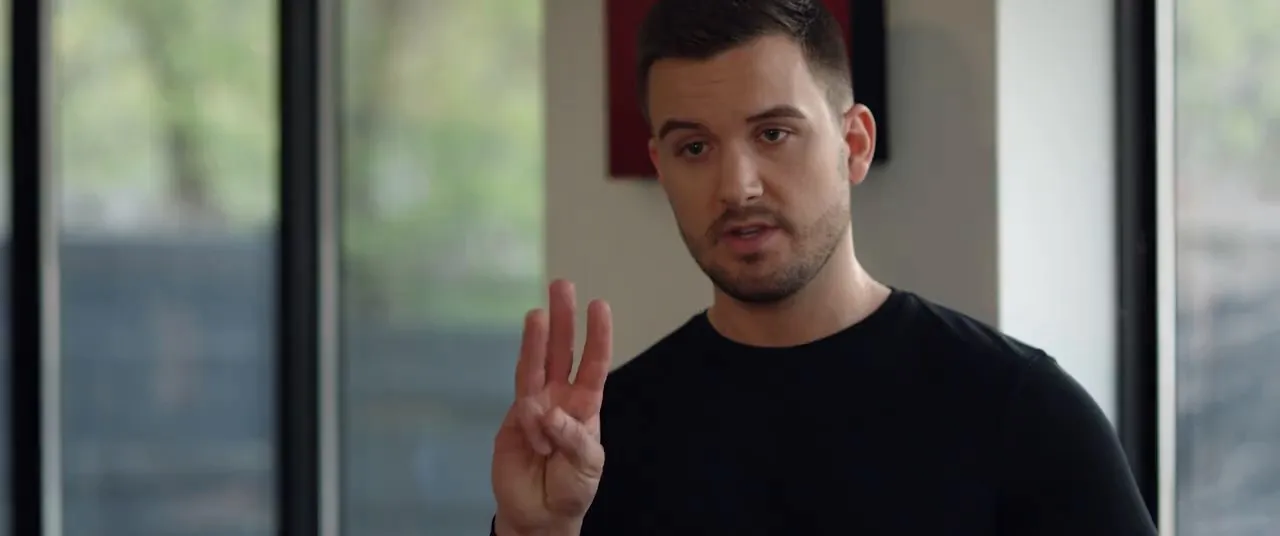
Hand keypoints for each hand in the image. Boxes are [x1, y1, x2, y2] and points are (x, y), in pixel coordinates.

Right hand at [491, 280, 611, 535]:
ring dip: (536, 339)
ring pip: (535, 365)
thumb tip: (548, 413)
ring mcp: (534, 406)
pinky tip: (537, 420)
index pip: (593, 363)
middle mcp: (560, 398)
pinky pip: (520, 406)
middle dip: (562, 320)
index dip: (597, 335)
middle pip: (561, 351)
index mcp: (586, 404)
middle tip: (562, 285)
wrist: (539, 514)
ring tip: (538, 312)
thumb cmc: (571, 488)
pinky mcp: (512, 420)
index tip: (598, 306)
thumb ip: (572, 437)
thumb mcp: (587, 464)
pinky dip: (528, 409)